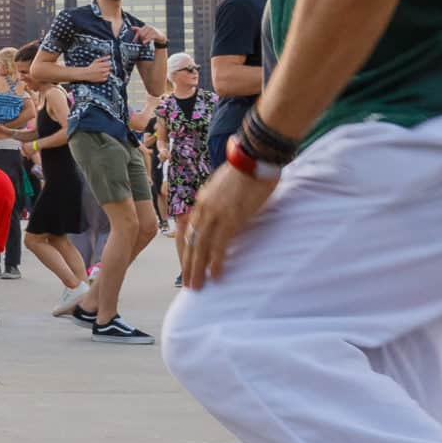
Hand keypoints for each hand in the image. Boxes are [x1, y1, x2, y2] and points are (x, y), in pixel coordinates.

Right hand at [75, 59, 113, 83]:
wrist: (86, 74)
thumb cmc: (91, 67)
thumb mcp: (96, 61)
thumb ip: (103, 58)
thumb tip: (109, 56)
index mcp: (101, 65)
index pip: (109, 64)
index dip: (107, 64)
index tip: (105, 64)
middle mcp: (102, 70)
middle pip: (109, 68)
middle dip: (107, 68)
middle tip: (102, 68)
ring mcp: (102, 75)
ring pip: (108, 73)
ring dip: (106, 72)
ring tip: (101, 72)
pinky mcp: (101, 79)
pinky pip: (106, 78)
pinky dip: (104, 76)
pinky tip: (101, 75)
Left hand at [135, 23, 166, 46]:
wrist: (160, 36)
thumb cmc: (151, 33)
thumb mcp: (145, 31)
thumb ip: (138, 29)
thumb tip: (132, 27)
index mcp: (145, 26)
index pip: (139, 31)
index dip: (136, 36)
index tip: (133, 41)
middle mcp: (149, 27)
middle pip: (141, 34)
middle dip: (141, 38)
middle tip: (141, 41)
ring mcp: (153, 30)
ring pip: (145, 36)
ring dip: (144, 40)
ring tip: (144, 41)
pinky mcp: (156, 34)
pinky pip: (149, 38)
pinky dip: (146, 41)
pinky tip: (145, 42)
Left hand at [179, 161, 276, 286]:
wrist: (255, 156)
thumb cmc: (247, 168)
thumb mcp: (226, 185)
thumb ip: (221, 200)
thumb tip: (225, 212)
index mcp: (202, 200)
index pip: (188, 231)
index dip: (186, 249)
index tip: (187, 264)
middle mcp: (203, 208)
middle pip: (190, 242)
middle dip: (188, 264)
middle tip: (187, 283)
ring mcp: (215, 214)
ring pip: (200, 247)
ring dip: (197, 269)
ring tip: (196, 286)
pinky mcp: (230, 219)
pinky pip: (218, 245)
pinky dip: (215, 262)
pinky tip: (215, 275)